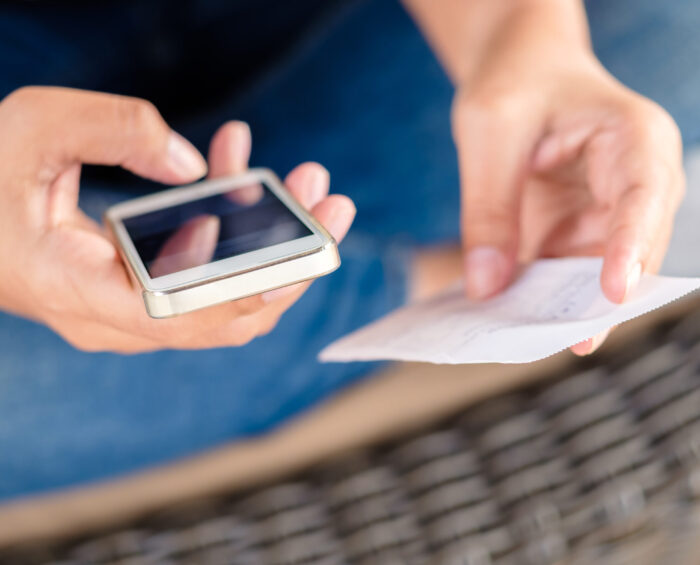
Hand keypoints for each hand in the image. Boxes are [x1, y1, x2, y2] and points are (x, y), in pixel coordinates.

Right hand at [0, 87, 354, 352]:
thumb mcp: (37, 128)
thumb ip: (116, 131)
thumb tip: (195, 168)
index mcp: (73, 289)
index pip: (176, 315)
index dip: (244, 294)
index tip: (300, 258)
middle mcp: (109, 317)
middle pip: (222, 317)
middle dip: (289, 262)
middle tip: (331, 204)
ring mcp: (129, 312)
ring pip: (223, 300)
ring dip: (272, 243)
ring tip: (305, 182)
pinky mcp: (141, 293)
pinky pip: (204, 277)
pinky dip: (234, 232)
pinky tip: (240, 172)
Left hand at [451, 8, 683, 354]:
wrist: (519, 73)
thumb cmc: (514, 84)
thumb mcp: (490, 132)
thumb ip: (489, 208)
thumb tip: (487, 287)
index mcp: (633, 137)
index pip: (644, 197)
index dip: (632, 247)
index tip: (613, 293)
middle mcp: (634, 184)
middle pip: (631, 251)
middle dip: (597, 298)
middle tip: (562, 341)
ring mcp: (608, 215)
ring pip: (598, 276)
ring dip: (564, 308)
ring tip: (524, 339)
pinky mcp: (578, 236)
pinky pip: (565, 277)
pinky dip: (540, 300)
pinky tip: (510, 320)